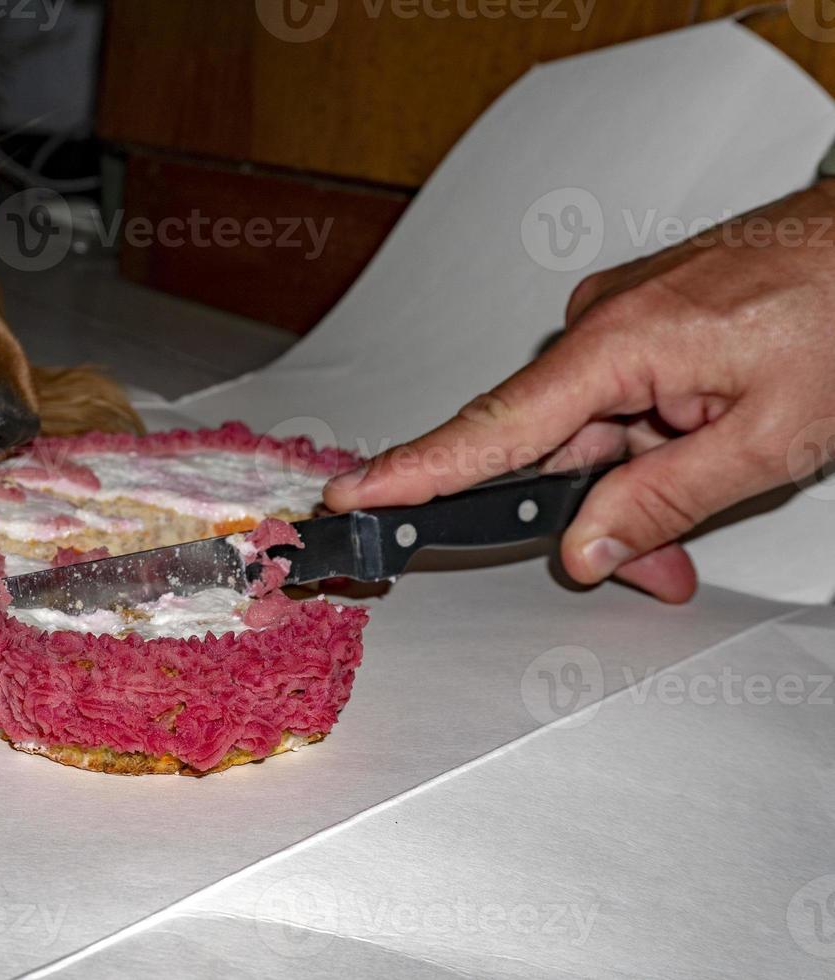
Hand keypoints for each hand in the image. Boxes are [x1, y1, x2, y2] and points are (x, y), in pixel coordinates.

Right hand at [324, 181, 834, 603]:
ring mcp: (621, 315)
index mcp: (618, 343)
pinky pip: (618, 398)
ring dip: (631, 482)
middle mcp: (602, 321)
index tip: (351, 495)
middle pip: (550, 446)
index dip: (417, 471)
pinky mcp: (645, 316)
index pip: (493, 427)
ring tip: (693, 523)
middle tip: (648, 566)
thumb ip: (666, 499)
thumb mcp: (770, 436)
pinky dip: (647, 442)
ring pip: (592, 429)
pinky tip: (691, 460)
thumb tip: (582, 548)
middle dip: (589, 513)